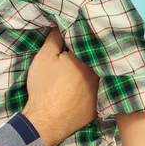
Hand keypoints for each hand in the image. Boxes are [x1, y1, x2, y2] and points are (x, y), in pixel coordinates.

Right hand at [23, 28, 98, 145]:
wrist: (46, 121)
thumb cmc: (44, 87)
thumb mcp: (44, 57)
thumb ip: (55, 38)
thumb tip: (62, 24)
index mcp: (86, 59)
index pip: (87, 44)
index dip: (79, 41)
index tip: (74, 41)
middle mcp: (98, 74)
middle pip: (95, 61)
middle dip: (89, 56)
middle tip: (76, 57)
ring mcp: (100, 93)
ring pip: (99, 77)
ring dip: (93, 73)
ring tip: (81, 73)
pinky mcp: (97, 109)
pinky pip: (97, 95)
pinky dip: (92, 91)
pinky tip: (83, 91)